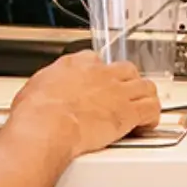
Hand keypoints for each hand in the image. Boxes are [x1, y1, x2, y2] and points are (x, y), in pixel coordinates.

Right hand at [5, 52, 161, 159]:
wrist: (46, 126)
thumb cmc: (35, 113)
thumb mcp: (34, 89)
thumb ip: (46, 87)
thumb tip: (42, 94)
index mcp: (76, 64)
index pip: (96, 60)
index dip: (100, 74)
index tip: (98, 84)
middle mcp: (101, 74)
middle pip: (126, 70)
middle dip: (127, 82)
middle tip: (124, 96)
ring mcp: (117, 92)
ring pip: (145, 87)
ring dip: (145, 97)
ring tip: (142, 108)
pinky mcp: (128, 112)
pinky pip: (151, 109)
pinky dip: (152, 117)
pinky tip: (147, 124)